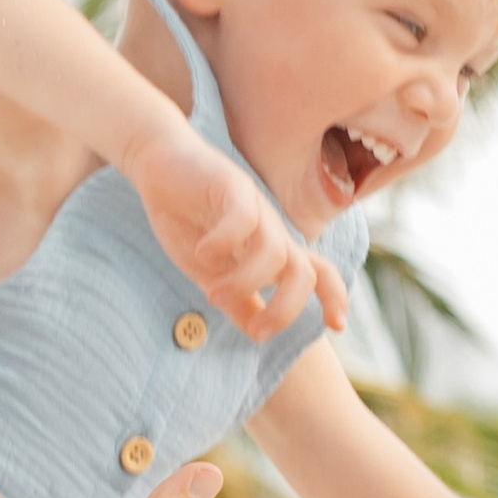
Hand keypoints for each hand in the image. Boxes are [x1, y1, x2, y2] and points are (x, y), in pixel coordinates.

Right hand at [125, 117, 349, 344]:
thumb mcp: (213, 273)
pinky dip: (224, 243)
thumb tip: (258, 334)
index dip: (334, 297)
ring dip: (246, 283)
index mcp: (273, 252)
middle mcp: (271, 231)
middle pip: (304, 273)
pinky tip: (201, 253)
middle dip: (287, 310)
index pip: (318, 274)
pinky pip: (243, 220)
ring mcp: (255, 209)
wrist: (160, 164)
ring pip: (275, 253)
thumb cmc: (189, 221)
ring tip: (213, 295)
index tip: (336, 326)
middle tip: (258, 331)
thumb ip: (238, 302)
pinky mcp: (232, 187)